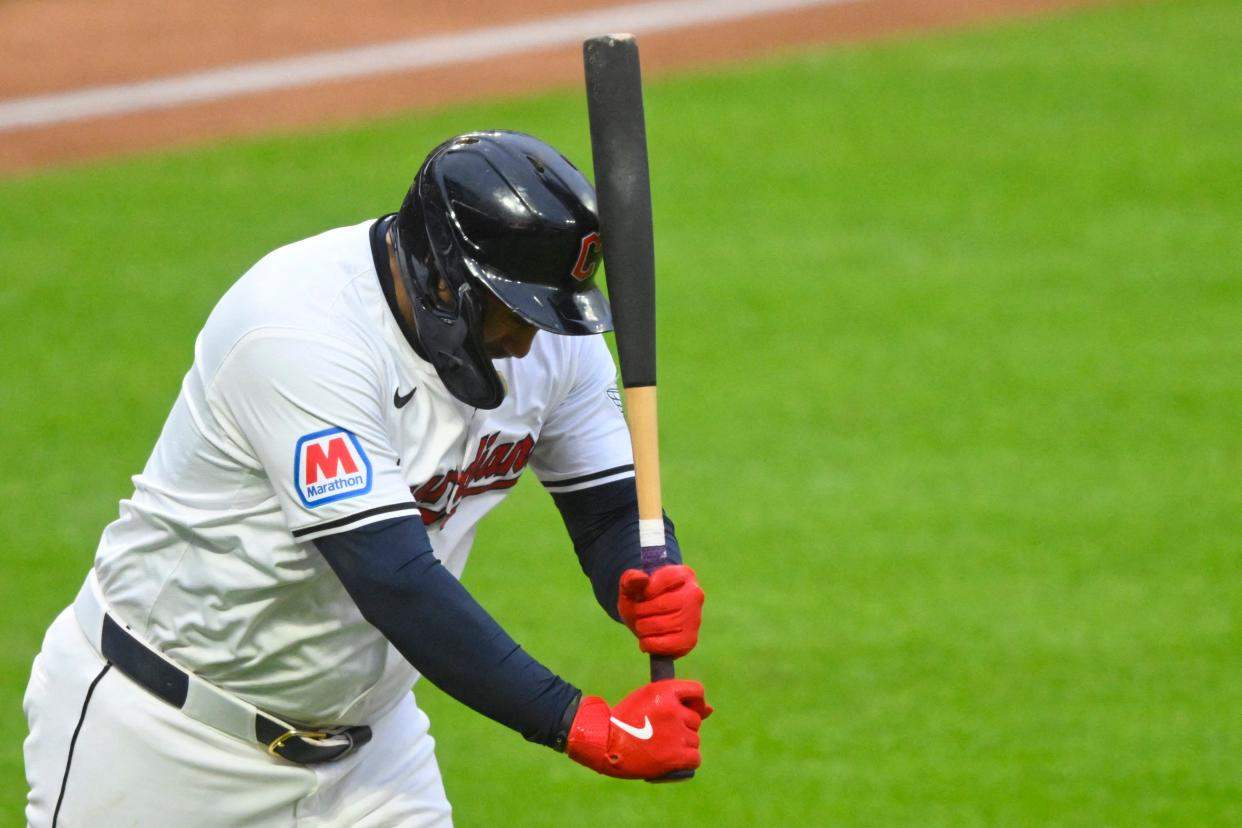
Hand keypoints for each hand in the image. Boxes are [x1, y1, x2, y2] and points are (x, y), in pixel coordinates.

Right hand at [566, 680, 712, 779]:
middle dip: (683, 727)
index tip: (686, 710)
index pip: (697, 691)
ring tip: (661, 746)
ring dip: (683, 744)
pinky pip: (695, 758)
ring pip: (694, 739)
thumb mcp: (647, 700)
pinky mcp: (675, 755)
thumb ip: (678, 701)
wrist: (604, 742)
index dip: (694, 702)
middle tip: (661, 733)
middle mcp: (674, 710)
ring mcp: (676, 733)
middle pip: (695, 719)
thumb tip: (710, 709)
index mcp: (665, 691)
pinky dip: (686, 760)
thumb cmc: (624, 720)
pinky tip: (673, 759)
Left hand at [617, 564, 703, 657]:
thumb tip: (641, 579)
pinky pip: (668, 645)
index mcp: (683, 575)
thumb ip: (631, 579)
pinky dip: (651, 644)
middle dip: (641, 612)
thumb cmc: (640, 599)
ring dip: (643, 628)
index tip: (640, 596)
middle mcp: (695, 595)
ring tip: (642, 626)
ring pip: (663, 626)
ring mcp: (694, 618)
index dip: (646, 591)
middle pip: (662, 605)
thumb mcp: (631, 586)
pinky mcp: (690, 639)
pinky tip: (646, 640)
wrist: (647, 618)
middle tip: (638, 614)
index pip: (664, 580)